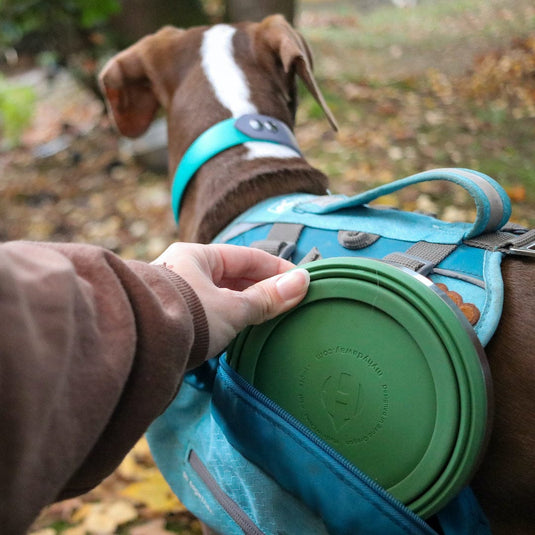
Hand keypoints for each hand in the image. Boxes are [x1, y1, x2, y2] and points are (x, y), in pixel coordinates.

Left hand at [152, 243, 309, 357]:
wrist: (140, 348)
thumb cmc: (186, 318)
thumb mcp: (233, 308)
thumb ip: (267, 297)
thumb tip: (301, 282)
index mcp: (196, 256)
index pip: (246, 256)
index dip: (276, 267)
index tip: (300, 280)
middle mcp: (184, 269)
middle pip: (234, 274)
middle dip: (262, 287)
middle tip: (288, 301)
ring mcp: (178, 293)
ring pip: (222, 293)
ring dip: (246, 303)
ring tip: (270, 315)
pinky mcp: (174, 315)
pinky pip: (210, 309)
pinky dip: (229, 315)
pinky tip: (242, 327)